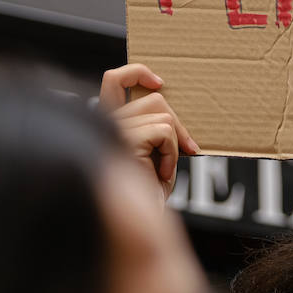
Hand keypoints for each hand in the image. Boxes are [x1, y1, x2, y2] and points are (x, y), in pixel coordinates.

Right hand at [101, 64, 198, 201]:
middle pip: (153, 99)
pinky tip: (160, 174)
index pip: (113, 80)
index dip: (137, 72)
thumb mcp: (155, 149)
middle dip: (177, 124)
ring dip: (173, 144)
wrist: (144, 220)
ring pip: (163, 115)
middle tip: (187, 149)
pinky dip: (171, 152)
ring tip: (162, 169)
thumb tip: (168, 100)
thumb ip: (154, 122)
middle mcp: (105, 124)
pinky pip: (164, 130)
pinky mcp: (123, 139)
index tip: (160, 83)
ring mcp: (112, 130)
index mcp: (108, 123)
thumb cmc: (148, 192)